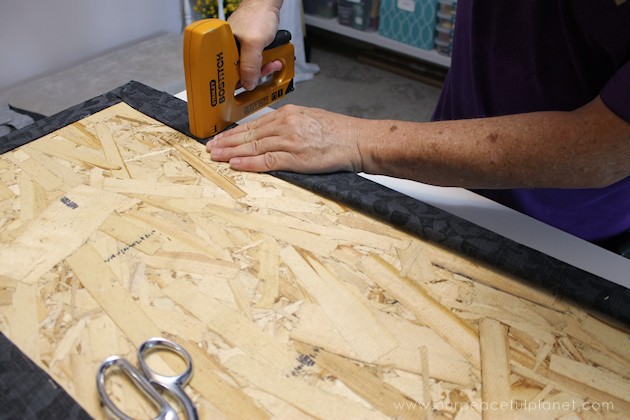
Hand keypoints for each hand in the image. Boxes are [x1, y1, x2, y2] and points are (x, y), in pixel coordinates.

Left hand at [206, 105, 365, 172]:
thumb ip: (291, 124)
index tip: (222, 137)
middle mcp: (286, 124)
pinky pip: (266, 160)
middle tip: (210, 147)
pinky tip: (235, 163)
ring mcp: (289, 140)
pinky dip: (248, 162)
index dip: (236, 132)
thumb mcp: (311, 119)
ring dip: (231, 152)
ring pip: (253, 146)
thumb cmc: (339, 132)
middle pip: (249, 134)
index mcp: (289, 114)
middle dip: (227, 142)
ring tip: (216, 156)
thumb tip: (274, 132)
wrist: (358, 140)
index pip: (255, 124)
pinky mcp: (295, 157)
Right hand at [228, 0, 283, 89]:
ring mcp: (241, 49)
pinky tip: (273, 59)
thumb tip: (247, 84)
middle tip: (266, 69)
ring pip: (251, 68)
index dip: (239, 82)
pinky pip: (257, 61)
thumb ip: (250, 66)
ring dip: (264, 68)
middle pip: (241, 73)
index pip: (227, 73)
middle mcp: (230, 50)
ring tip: (273, 63)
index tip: (250, 86)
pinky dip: (266, 62)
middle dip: (257, 74)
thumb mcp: (254, 44)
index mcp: (223, 48)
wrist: (268, 4)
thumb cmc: (257, 16)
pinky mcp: (250, 48)